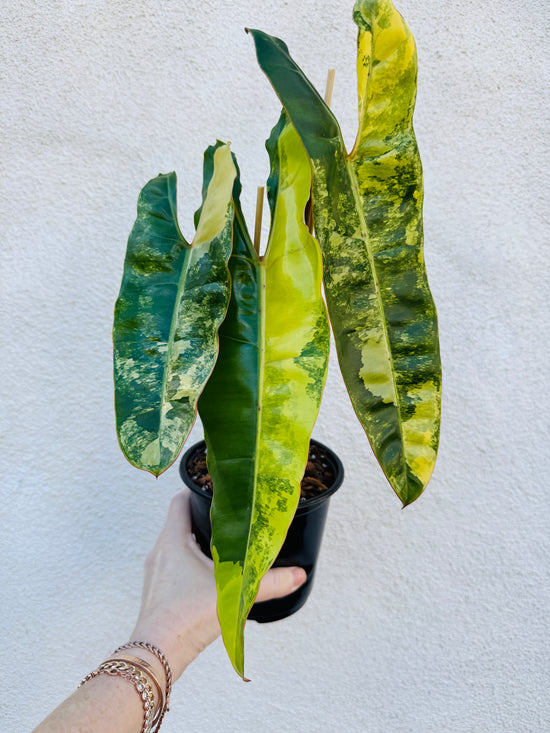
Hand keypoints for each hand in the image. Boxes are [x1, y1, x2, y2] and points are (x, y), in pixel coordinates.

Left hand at [130, 491, 306, 679]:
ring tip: (222, 547)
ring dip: (196, 544)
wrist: (158, 654)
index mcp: (172, 540)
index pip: (180, 501)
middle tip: (228, 518)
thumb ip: (269, 583)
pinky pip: (172, 568)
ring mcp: (155, 573)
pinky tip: (207, 578)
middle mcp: (159, 552)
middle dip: (202, 519)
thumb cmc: (186, 617)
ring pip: (176, 547)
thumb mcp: (234, 593)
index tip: (217, 490)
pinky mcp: (156, 593)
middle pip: (179, 523)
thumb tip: (298, 574)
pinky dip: (189, 565)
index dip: (197, 491)